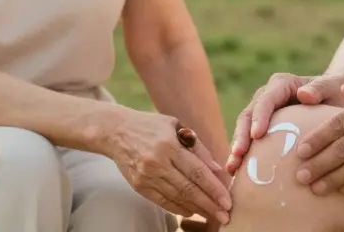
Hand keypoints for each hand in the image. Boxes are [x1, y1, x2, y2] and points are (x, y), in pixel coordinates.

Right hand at [108, 110, 231, 225]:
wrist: (115, 131)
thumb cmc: (150, 126)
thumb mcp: (175, 126)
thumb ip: (197, 148)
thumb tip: (217, 170)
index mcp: (169, 145)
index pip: (196, 172)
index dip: (214, 189)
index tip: (227, 201)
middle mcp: (157, 163)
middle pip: (188, 189)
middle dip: (209, 205)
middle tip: (225, 216)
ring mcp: (146, 176)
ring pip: (176, 198)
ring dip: (197, 209)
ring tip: (212, 215)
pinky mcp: (138, 186)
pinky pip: (162, 201)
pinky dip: (178, 208)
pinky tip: (192, 211)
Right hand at [226, 72, 343, 175]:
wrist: (333, 98)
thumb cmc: (336, 93)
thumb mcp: (333, 87)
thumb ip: (320, 88)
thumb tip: (304, 95)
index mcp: (282, 84)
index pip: (267, 99)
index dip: (259, 116)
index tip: (257, 135)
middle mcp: (267, 96)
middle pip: (249, 114)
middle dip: (241, 135)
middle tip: (238, 155)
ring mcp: (262, 112)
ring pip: (244, 128)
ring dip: (237, 147)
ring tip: (232, 168)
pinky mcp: (262, 128)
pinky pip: (249, 141)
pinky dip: (242, 155)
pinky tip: (236, 173)